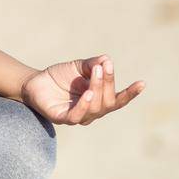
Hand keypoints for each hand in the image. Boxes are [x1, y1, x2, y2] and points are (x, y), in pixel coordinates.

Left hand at [20, 56, 144, 125]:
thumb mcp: (79, 67)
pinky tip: (88, 93)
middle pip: (108, 102)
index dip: (130, 93)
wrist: (35, 81)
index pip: (117, 100)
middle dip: (107, 82)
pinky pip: (77, 116)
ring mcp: (78, 117)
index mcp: (98, 100)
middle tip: (103, 66)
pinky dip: (84, 105)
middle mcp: (91, 112)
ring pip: (95, 108)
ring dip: (97, 87)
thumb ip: (93, 64)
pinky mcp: (62, 118)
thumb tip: (106, 60)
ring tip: (95, 71)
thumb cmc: (60, 77)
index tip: (142, 83)